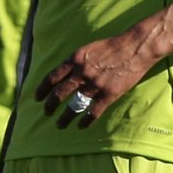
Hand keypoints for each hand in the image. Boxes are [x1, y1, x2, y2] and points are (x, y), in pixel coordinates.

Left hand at [35, 28, 160, 128]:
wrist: (135, 47)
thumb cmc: (112, 46)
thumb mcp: (87, 49)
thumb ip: (75, 62)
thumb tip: (62, 74)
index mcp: (75, 59)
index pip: (52, 78)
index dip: (42, 90)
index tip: (37, 98)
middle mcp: (82, 73)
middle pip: (59, 94)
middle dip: (50, 106)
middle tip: (46, 113)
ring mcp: (95, 84)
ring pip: (74, 106)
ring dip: (65, 118)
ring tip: (60, 125)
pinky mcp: (109, 94)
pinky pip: (93, 112)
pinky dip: (85, 121)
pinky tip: (80, 126)